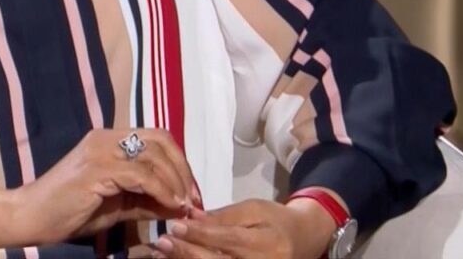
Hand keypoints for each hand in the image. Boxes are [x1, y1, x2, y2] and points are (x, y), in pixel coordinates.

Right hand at [0, 128, 201, 247]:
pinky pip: (141, 174)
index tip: (191, 193)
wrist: (29, 217)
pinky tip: (169, 205)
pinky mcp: (96, 169)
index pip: (157, 138)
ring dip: (176, 181)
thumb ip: (147, 202)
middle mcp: (106, 138)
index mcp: (109, 140)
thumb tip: (181, 206)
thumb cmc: (69, 212)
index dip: (180, 163)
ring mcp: (100, 150)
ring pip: (154, 155)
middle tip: (194, 200)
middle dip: (184, 170)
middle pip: (161, 140)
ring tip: (184, 206)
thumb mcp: (117, 206)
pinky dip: (161, 189)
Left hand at [150, 198, 337, 258]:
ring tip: (162, 253)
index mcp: (267, 244)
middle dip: (187, 253)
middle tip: (162, 241)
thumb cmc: (275, 220)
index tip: (176, 226)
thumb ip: (223, 216)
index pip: (228, 240)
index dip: (200, 235)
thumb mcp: (254, 209)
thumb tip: (191, 218)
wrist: (300, 240)